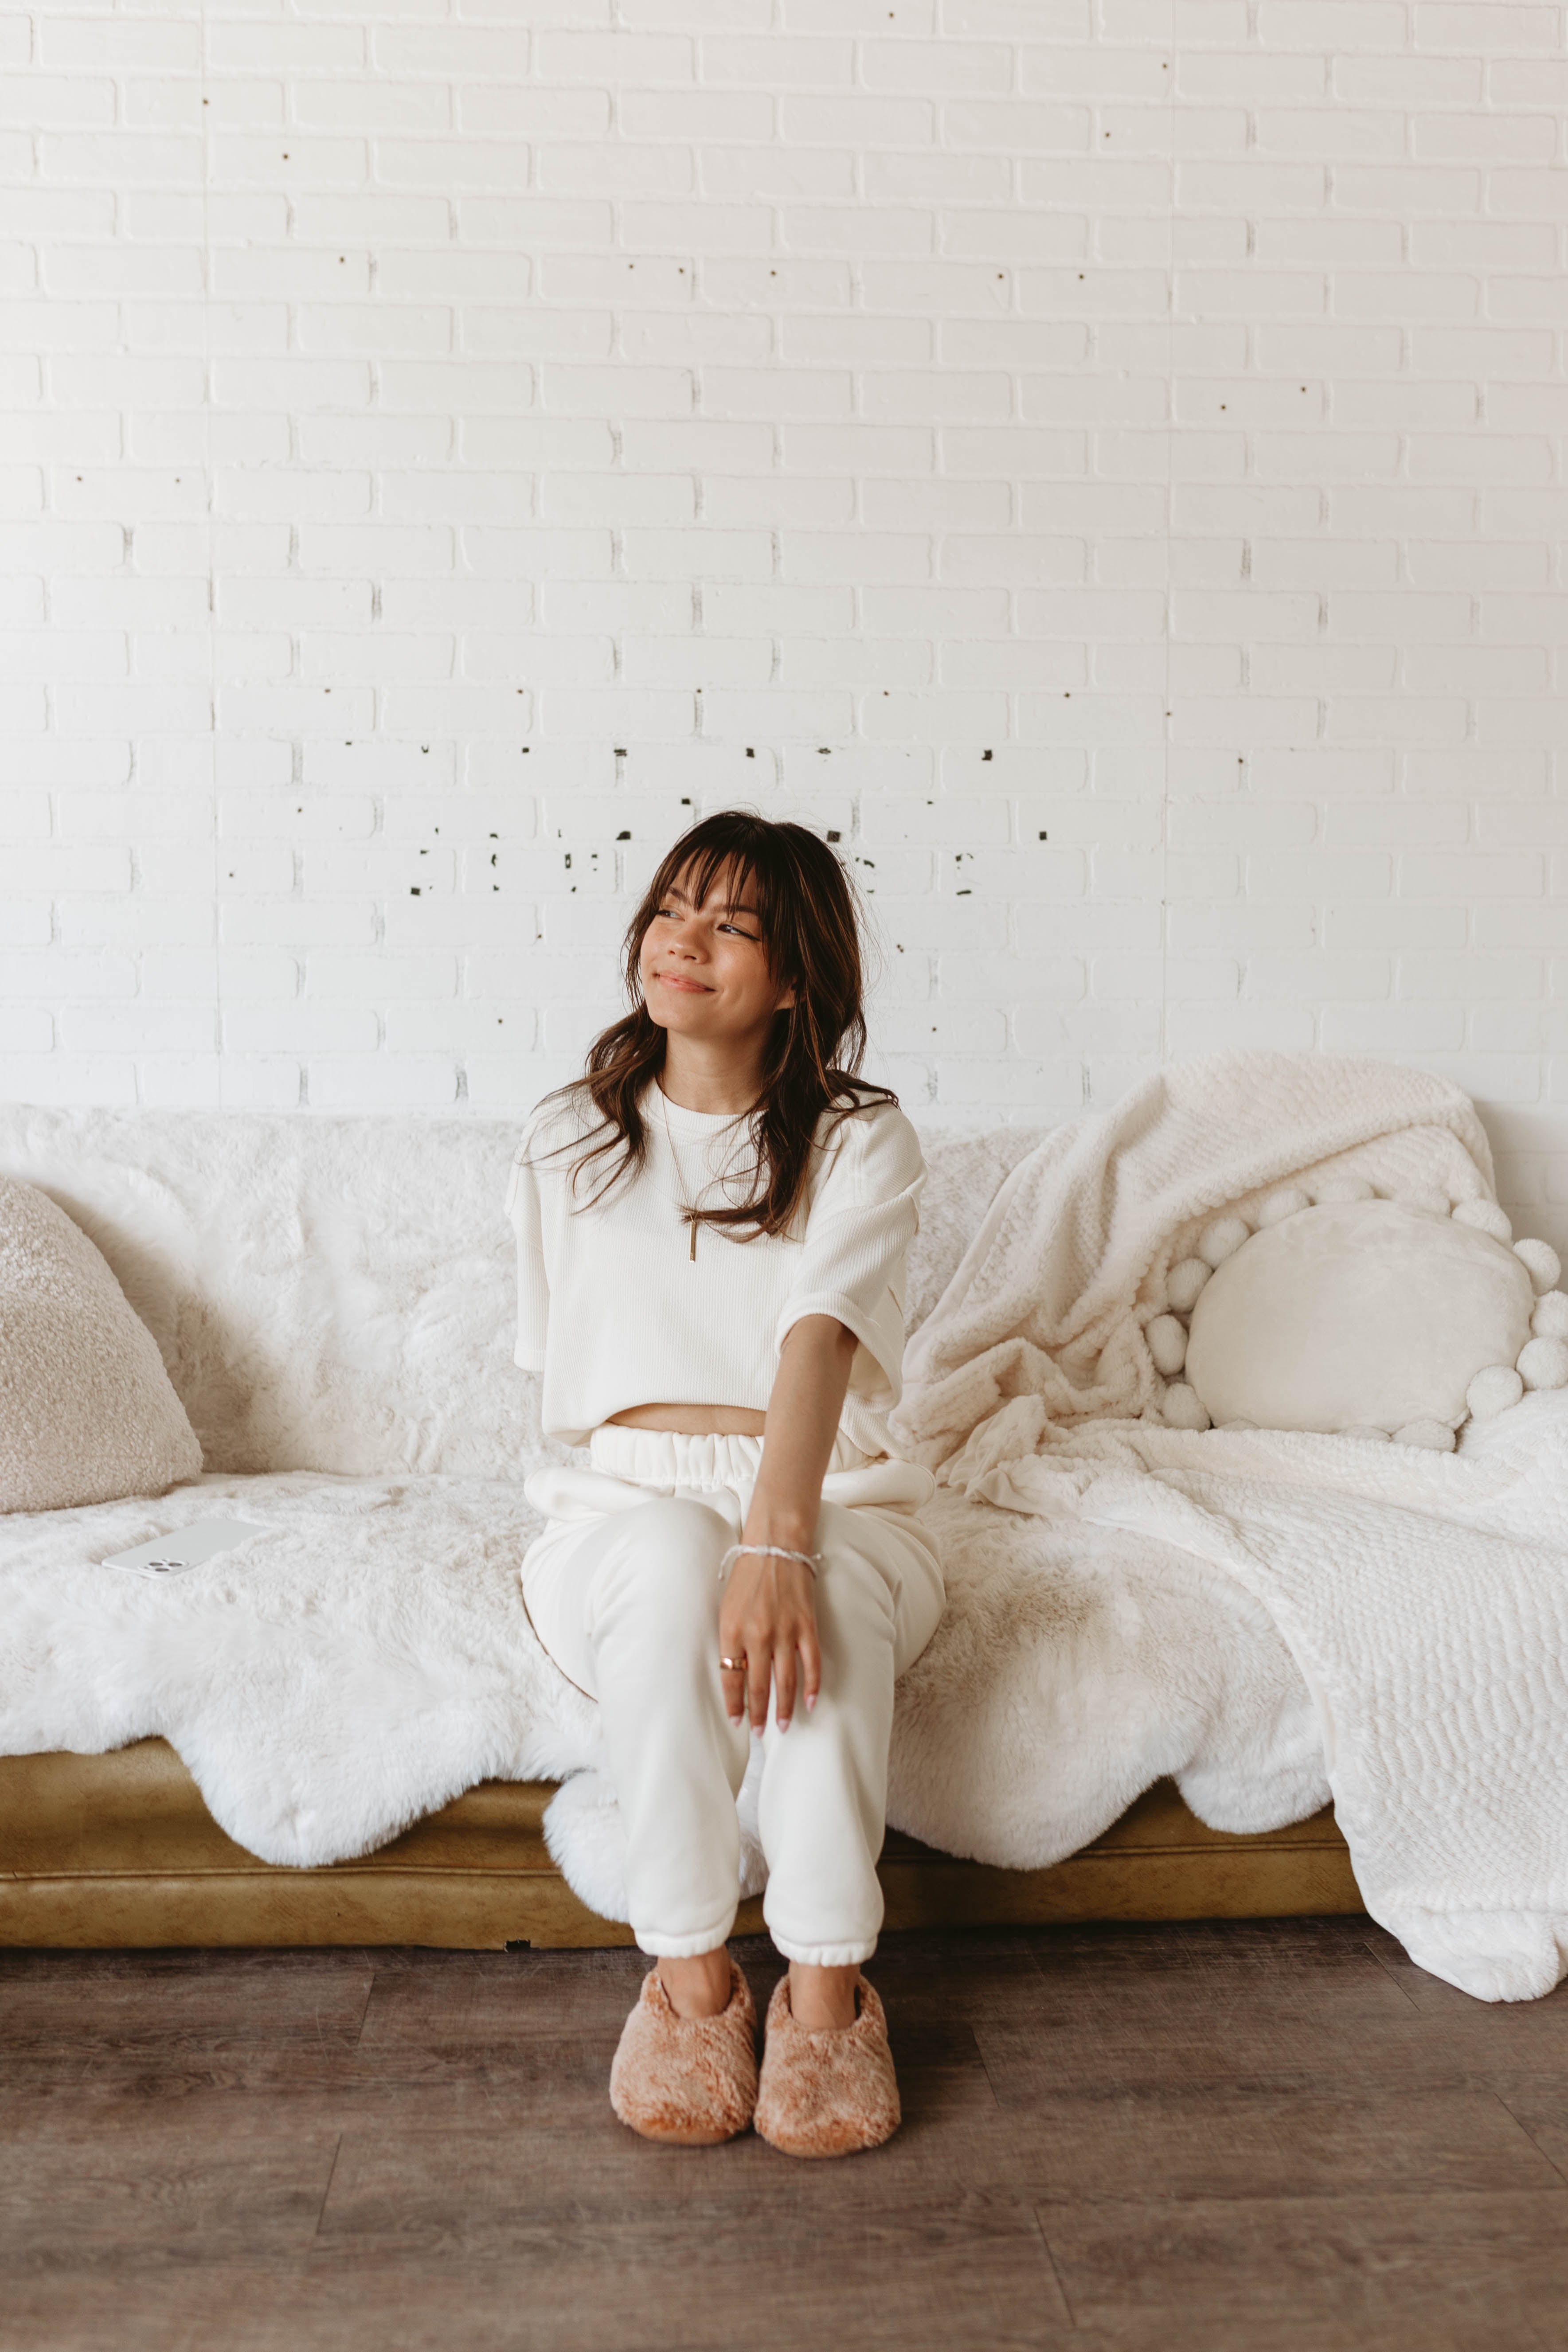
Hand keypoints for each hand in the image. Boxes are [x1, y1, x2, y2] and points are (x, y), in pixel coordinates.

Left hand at [719, 1551, 820, 1733]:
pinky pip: (811, 1663)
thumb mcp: (726, 1609)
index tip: (737, 1722)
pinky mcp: (806, 1626)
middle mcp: (758, 1635)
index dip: (734, 1704)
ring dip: (784, 1707)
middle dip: (758, 1713)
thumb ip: (730, 1641)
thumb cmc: (746, 1578)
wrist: (774, 1547)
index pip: (732, 1679)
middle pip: (759, 1686)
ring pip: (786, 1681)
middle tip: (759, 1732)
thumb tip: (736, 1674)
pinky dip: (813, 1685)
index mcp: (732, 1631)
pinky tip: (811, 1702)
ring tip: (782, 1725)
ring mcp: (784, 1632)